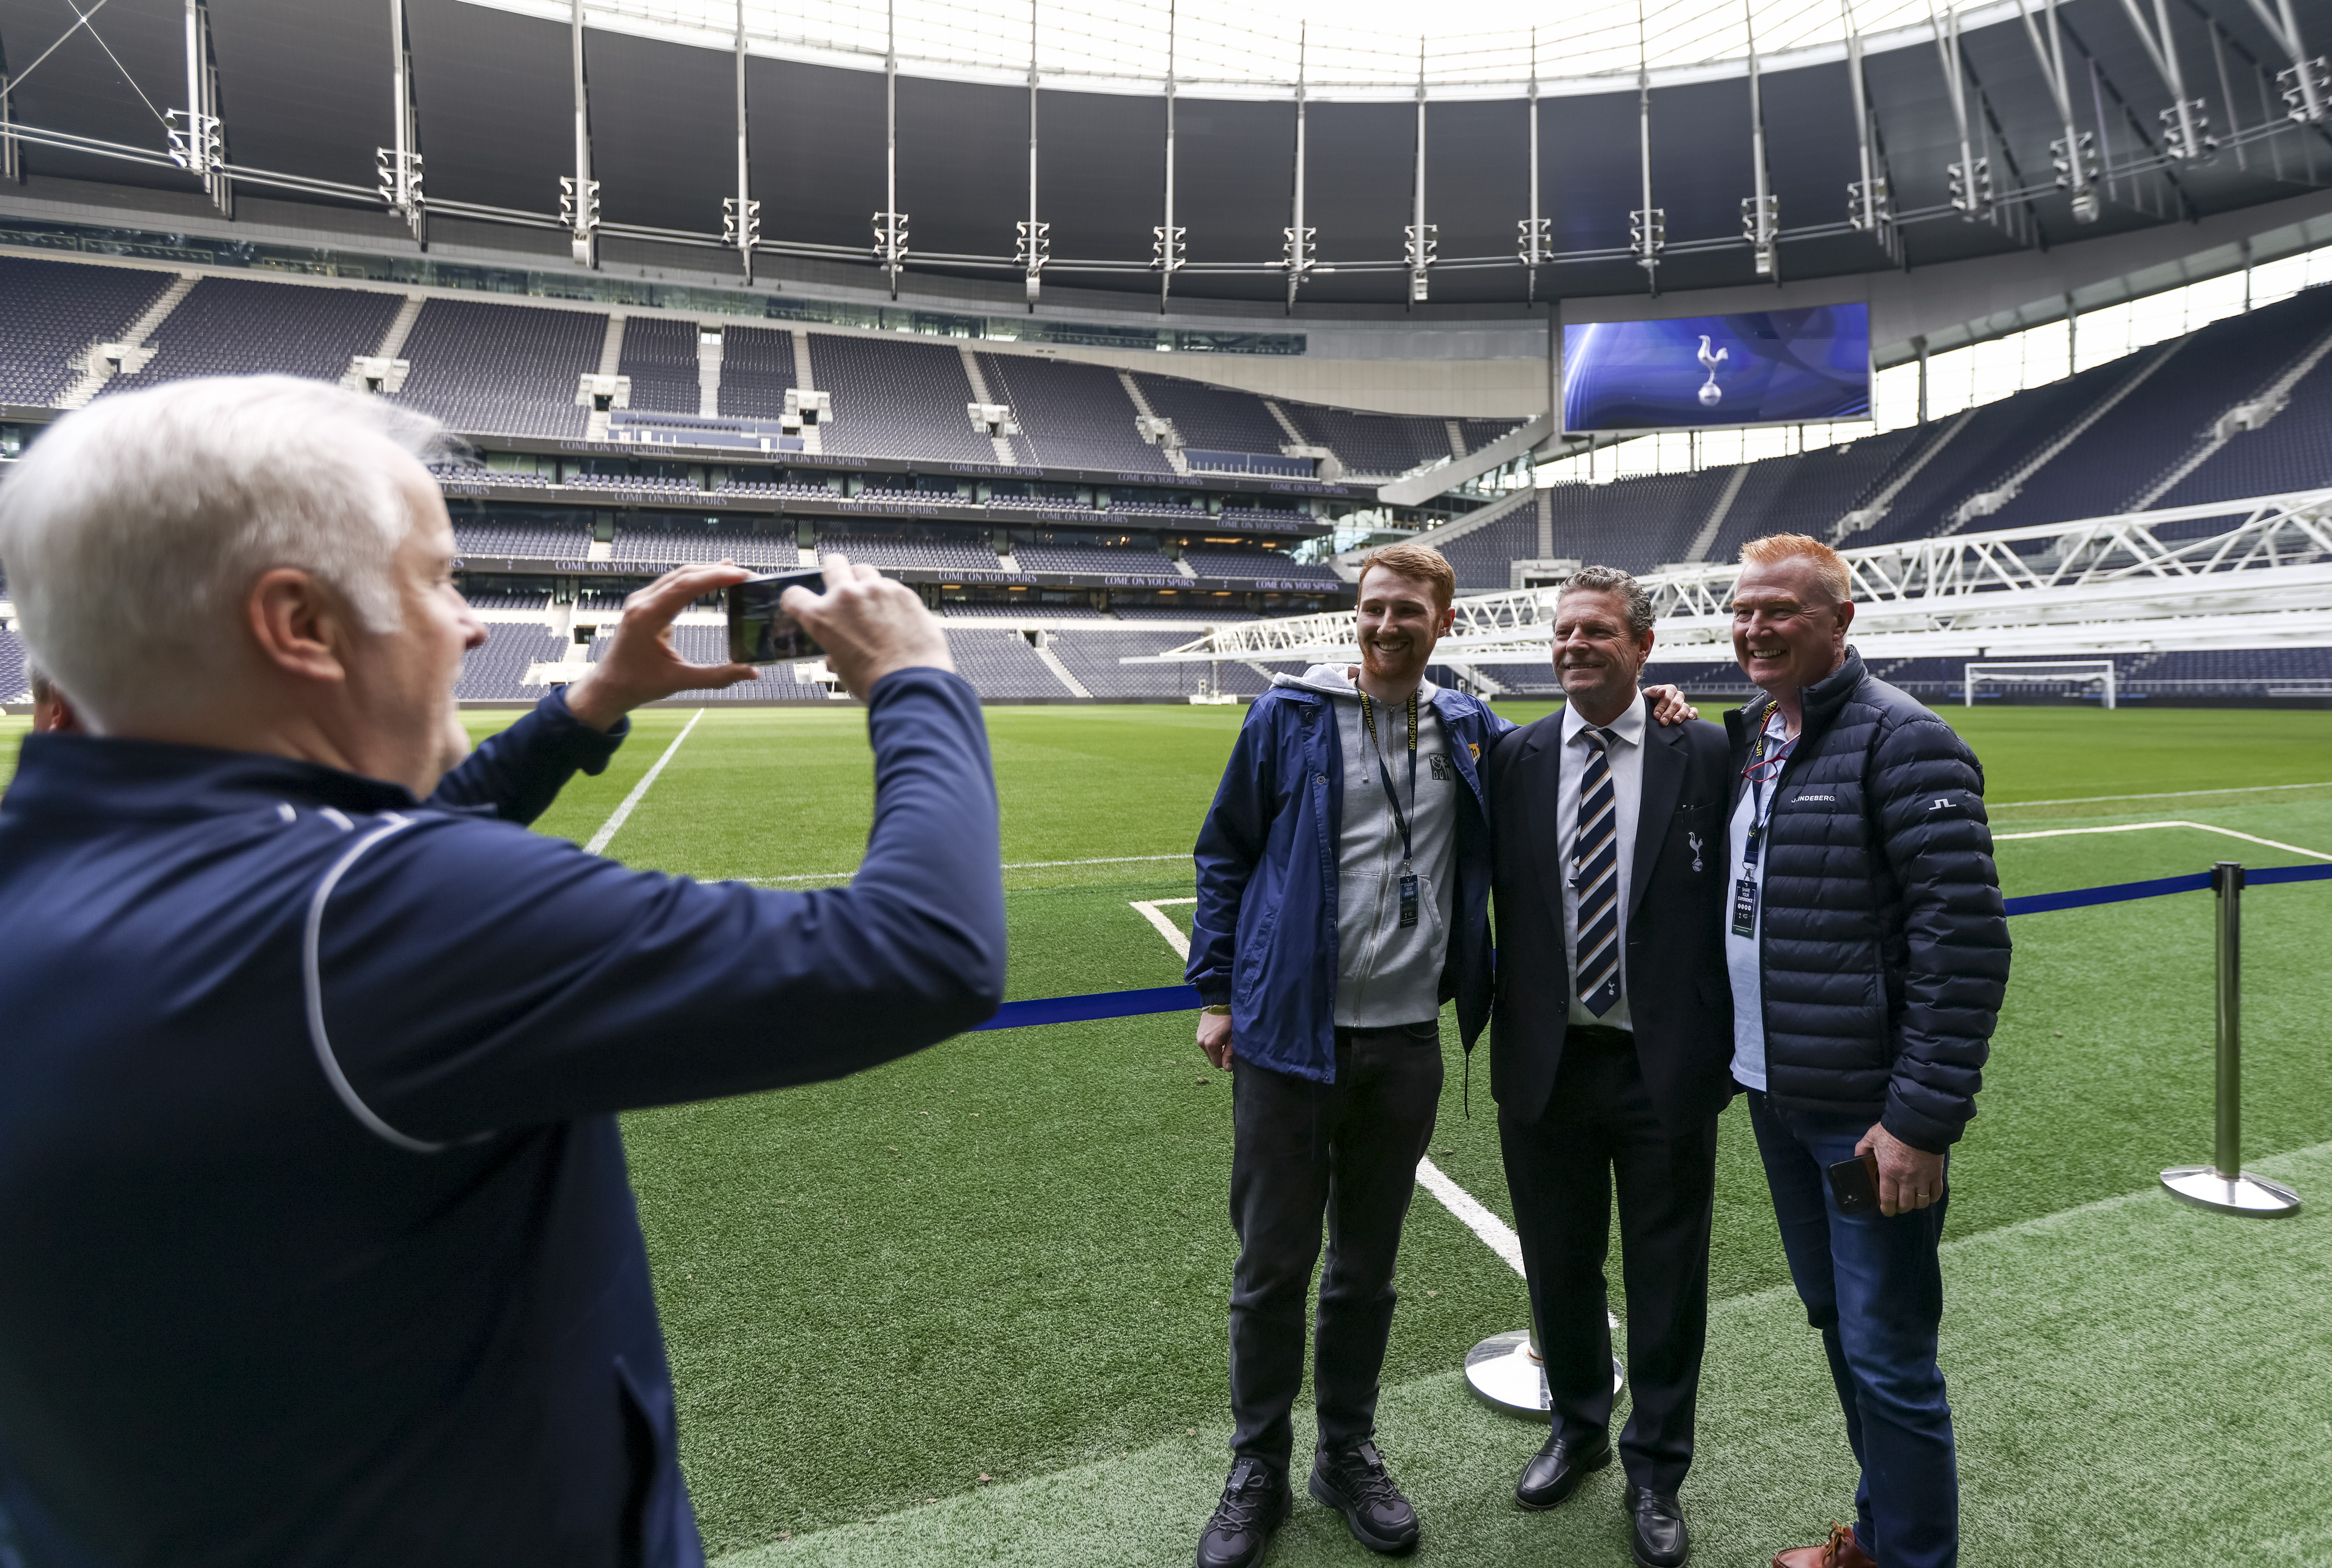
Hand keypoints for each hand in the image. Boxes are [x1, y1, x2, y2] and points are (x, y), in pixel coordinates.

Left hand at [564, 562, 759, 730]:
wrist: (609, 686)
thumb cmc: (636, 683)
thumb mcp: (679, 680)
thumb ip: (717, 676)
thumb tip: (751, 671)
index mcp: (646, 616)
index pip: (686, 585)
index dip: (716, 577)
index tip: (741, 575)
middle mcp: (642, 603)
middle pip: (683, 575)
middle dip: (715, 571)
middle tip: (745, 574)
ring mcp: (641, 601)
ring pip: (678, 577)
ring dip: (706, 573)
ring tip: (733, 572)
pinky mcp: (645, 605)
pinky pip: (672, 585)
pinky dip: (694, 581)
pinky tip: (711, 579)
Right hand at [781, 554, 951, 698]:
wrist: (911, 684)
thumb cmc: (876, 681)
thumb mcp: (842, 669)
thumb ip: (835, 652)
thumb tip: (836, 654)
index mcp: (822, 617)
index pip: (794, 595)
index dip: (795, 599)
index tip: (800, 601)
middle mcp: (846, 597)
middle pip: (833, 564)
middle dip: (833, 569)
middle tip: (838, 578)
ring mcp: (876, 590)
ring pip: (864, 571)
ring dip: (863, 582)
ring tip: (870, 599)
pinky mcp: (902, 592)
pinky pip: (890, 586)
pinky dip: (888, 596)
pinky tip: (894, 613)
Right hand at [1197, 1010, 1234, 1070]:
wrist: (1218, 1003)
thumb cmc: (1228, 1019)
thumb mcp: (1232, 1037)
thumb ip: (1229, 1054)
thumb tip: (1227, 1068)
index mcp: (1211, 1044)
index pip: (1217, 1064)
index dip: (1225, 1061)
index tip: (1230, 1052)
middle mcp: (1202, 1043)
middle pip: (1212, 1059)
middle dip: (1220, 1055)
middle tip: (1227, 1044)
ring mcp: (1198, 1038)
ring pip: (1209, 1052)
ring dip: (1216, 1049)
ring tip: (1223, 1038)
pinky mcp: (1198, 1034)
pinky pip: (1205, 1045)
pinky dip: (1211, 1044)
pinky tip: (1217, 1035)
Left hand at [1644, 684, 1694, 725]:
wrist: (1649, 710)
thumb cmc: (1649, 701)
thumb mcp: (1647, 695)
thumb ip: (1653, 691)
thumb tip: (1662, 691)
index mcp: (1669, 690)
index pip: (1667, 696)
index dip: (1662, 706)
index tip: (1656, 715)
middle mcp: (1678, 696)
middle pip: (1676, 703)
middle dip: (1669, 713)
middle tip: (1663, 721)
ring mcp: (1683, 704)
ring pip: (1685, 707)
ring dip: (1680, 714)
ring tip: (1675, 721)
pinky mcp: (1688, 711)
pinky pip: (1694, 711)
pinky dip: (1693, 714)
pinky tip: (1690, 718)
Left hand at [1856, 1122, 1945, 1217]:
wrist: (1918, 1122)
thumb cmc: (1894, 1130)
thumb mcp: (1871, 1137)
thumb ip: (1862, 1149)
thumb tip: (1857, 1157)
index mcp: (1889, 1171)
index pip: (1888, 1199)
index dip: (1887, 1209)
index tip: (1886, 1210)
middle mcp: (1906, 1178)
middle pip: (1906, 1204)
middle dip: (1901, 1208)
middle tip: (1898, 1205)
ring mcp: (1923, 1177)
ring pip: (1921, 1202)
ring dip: (1916, 1204)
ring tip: (1912, 1199)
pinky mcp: (1936, 1173)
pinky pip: (1936, 1193)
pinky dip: (1931, 1197)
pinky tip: (1926, 1195)